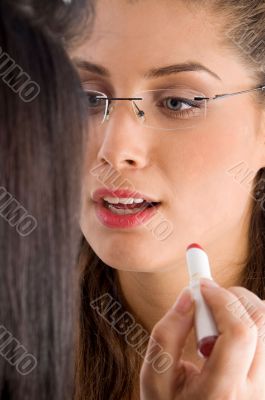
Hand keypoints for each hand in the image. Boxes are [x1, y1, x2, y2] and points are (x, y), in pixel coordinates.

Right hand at [140, 280, 264, 399]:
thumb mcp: (155, 379)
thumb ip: (167, 333)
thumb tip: (188, 295)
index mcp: (222, 393)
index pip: (238, 332)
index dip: (221, 299)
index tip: (200, 285)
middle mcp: (254, 391)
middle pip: (260, 322)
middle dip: (233, 297)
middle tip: (206, 300)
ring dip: (241, 308)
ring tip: (214, 323)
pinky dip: (248, 322)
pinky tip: (226, 334)